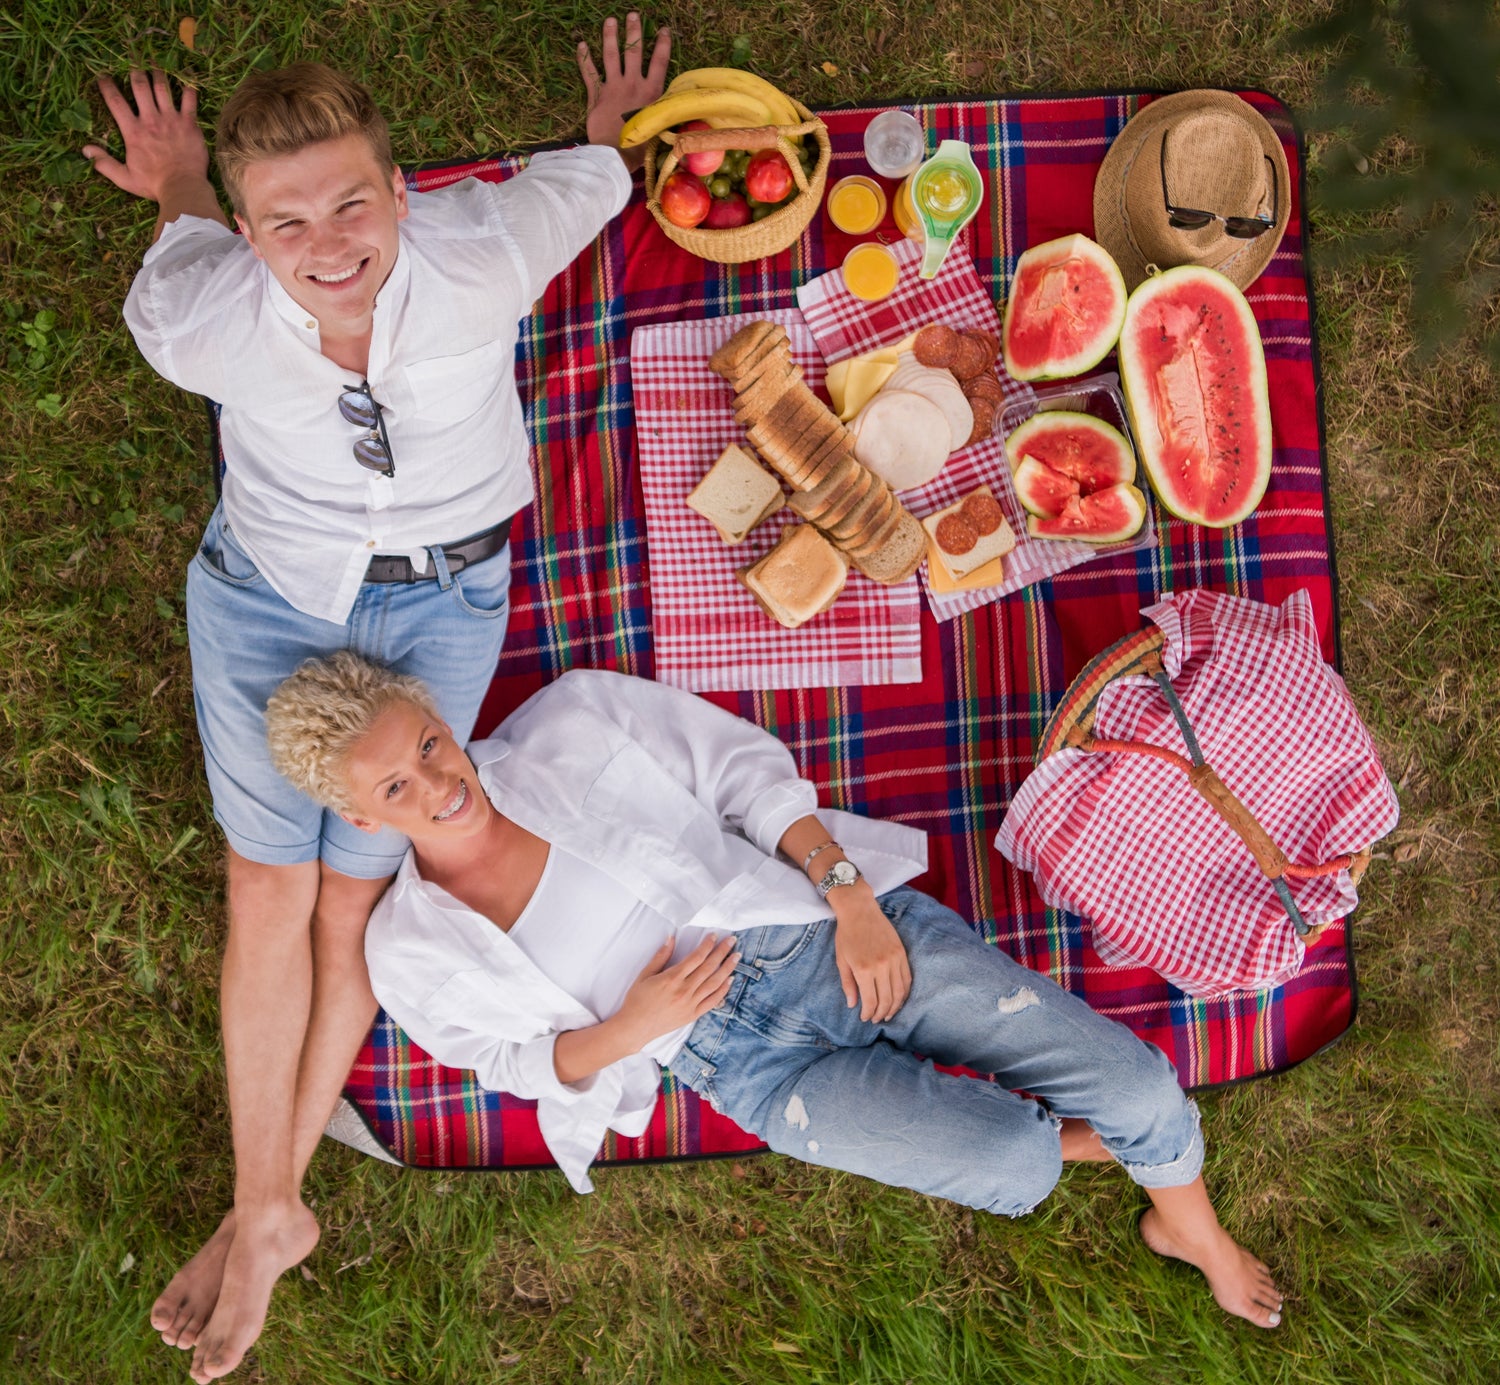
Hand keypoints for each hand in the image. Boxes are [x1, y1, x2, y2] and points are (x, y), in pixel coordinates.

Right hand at [83, 70, 210, 203]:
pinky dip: (188, 90)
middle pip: (140, 86)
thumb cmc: (154, 185)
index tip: (103, 77)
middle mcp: (151, 120)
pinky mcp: (189, 124)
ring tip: (156, 68)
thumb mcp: (124, 177)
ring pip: (162, 88)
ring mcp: (171, 119)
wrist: (183, 188)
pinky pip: (190, 100)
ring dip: (158, 75)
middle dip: (135, 73)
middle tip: (135, 67)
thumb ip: (104, 163)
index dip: (107, 86)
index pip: (115, 101)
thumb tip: (85, 150)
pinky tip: (186, 84)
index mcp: (133, 131)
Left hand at [576, 12, 670, 162]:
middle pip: (634, 51)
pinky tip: (581, 44)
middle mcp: (633, 84)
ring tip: (610, 21)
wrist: (616, 155)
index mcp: (651, 92)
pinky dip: (584, 59)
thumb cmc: (640, 147)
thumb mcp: (660, 129)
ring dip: (610, 36)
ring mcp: (614, 87)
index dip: (662, 44)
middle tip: (632, 15)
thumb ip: (665, 115)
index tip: (663, 30)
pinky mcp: (596, 96)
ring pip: (611, 56)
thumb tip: (682, 115)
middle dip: (633, 31)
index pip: (659, 62)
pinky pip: (589, 73)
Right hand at [614, 934, 737, 1050]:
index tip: (714, 935)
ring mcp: (690, 1004)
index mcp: (672, 978)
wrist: (635, 1027)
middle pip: (709, 967)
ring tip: (736, 957)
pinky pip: (713, 1001)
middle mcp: (684, 990)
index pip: (696, 957)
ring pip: (714, 983)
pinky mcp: (693, 1014)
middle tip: (732, 940)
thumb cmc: (637, 1000)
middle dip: (722, 952)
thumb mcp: (645, 975)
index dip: (707, 945)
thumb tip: (671, 938)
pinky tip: (730, 980)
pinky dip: (723, 990)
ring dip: (727, 968)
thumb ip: (660, 956)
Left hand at [833, 895, 910, 1022]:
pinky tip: (898, 999)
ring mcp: (894, 959)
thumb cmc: (846, 935)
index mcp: (863, 969)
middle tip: (877, 1019)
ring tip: (888, 1013)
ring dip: (895, 1006)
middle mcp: (881, 966)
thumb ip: (848, 985)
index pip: (870, 1001)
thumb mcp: (842, 961)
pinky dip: (904, 992)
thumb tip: (852, 1005)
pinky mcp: (902, 953)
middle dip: (882, 1013)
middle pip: (887, 999)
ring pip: (900, 992)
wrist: (859, 910)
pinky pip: (907, 978)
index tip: (865, 1018)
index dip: (868, 1013)